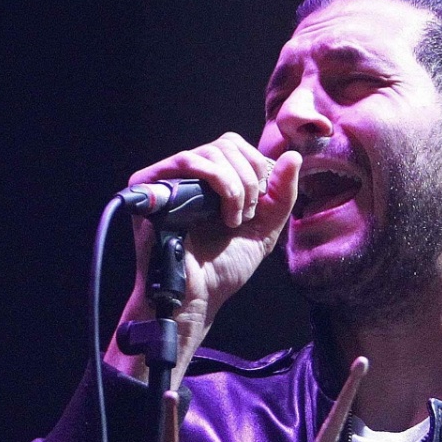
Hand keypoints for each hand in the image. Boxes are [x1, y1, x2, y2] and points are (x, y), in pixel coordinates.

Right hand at [106, 134, 302, 383]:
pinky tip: (222, 216)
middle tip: (248, 215)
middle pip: (225, 144)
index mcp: (209, 180)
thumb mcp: (264, 228)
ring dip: (235, 185)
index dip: (255, 166)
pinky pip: (186, 161)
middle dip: (249, 178)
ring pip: (210, 152)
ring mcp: (166, 179)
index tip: (260, 206)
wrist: (198, 296)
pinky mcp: (148, 186)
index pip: (234, 145)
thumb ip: (281, 194)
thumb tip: (293, 155)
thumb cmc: (223, 268)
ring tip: (235, 219)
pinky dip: (216, 182)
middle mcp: (186, 176)